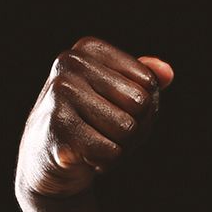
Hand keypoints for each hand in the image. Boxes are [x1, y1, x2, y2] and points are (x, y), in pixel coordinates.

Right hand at [15, 37, 174, 198]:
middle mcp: (69, 64)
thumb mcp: (118, 93)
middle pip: (140, 104)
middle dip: (134, 128)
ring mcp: (59, 94)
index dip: (144, 107)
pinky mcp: (56, 129)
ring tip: (94, 142)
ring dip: (119, 147)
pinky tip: (83, 156)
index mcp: (87, 48)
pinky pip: (109, 153)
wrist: (44, 153)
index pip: (148, 82)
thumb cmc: (90, 119)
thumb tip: (167, 73)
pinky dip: (104, 163)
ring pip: (127, 129)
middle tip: (107, 132)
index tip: (117, 111)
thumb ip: (145, 79)